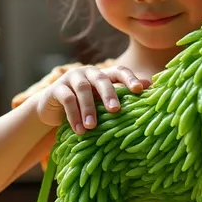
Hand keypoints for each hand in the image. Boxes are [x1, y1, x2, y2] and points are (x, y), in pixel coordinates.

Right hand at [36, 64, 150, 133]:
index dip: (129, 78)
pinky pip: (67, 99)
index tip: (139, 90)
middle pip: (101, 79)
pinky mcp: (56, 89)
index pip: (118, 71)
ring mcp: (71, 79)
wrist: (52, 110)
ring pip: (83, 89)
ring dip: (89, 109)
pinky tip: (79, 130)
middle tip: (116, 110)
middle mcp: (87, 73)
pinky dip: (73, 115)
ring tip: (92, 127)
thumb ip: (121, 96)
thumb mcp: (101, 103)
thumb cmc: (84, 107)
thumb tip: (149, 86)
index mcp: (102, 75)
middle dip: (109, 94)